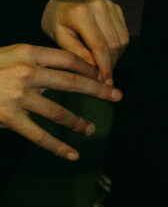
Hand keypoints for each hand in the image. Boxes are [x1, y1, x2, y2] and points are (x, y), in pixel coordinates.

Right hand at [0, 44, 122, 160]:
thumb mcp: (8, 56)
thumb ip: (34, 61)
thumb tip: (65, 72)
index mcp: (27, 52)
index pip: (69, 59)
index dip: (90, 67)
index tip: (105, 74)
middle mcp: (26, 72)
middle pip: (72, 81)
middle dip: (98, 90)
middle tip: (117, 97)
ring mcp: (18, 96)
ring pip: (59, 112)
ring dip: (78, 122)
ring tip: (90, 129)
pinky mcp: (9, 118)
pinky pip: (39, 135)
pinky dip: (58, 146)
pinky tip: (72, 154)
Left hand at [40, 0, 128, 85]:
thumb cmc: (55, 19)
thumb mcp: (59, 37)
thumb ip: (77, 54)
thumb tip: (95, 71)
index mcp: (82, 13)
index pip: (100, 45)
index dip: (104, 66)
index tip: (105, 82)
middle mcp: (101, 7)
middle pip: (114, 43)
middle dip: (111, 64)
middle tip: (104, 78)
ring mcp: (111, 6)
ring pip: (123, 39)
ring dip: (116, 56)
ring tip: (105, 66)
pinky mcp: (117, 8)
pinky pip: (124, 33)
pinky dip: (118, 47)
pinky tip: (108, 54)